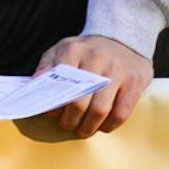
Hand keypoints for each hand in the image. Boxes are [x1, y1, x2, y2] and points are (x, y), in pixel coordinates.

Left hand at [34, 34, 153, 136]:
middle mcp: (96, 58)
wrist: (124, 39)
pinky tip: (102, 125)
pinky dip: (109, 126)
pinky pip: (121, 114)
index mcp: (73, 50)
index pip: (58, 87)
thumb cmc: (87, 51)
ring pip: (99, 111)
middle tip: (68, 125)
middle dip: (70, 121)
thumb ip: (47, 67)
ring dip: (89, 127)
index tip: (53, 115)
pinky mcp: (135, 82)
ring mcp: (117, 70)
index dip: (54, 107)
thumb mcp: (63, 50)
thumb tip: (34, 86)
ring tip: (83, 130)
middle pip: (78, 103)